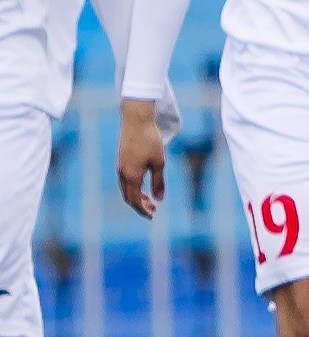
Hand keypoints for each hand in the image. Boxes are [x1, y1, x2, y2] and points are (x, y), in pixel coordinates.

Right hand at [117, 98, 166, 216]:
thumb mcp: (159, 162)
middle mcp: (122, 173)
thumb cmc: (150, 140)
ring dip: (136, 196)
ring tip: (150, 200)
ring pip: (125, 189)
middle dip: (140, 205)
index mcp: (131, 176)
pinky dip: (133, 187)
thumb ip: (158, 182)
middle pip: (129, 196)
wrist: (136, 121)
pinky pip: (125, 180)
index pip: (135, 200)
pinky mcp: (121, 161)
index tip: (152, 216)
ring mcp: (120, 167)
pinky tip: (143, 186)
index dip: (143, 210)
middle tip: (153, 210)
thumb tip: (159, 199)